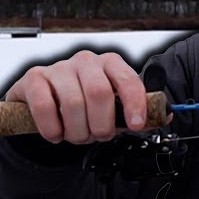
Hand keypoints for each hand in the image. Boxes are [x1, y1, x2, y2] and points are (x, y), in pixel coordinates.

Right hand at [3, 50, 153, 143]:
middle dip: (101, 124)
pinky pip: (44, 106)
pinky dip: (53, 129)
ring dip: (77, 131)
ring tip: (77, 136)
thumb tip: (165, 115)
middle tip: (99, 136)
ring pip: (72, 103)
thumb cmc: (84, 104)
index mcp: (110, 64)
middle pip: (99, 93)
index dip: (135, 104)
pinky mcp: (34, 79)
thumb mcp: (113, 109)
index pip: (128, 80)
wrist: (45, 104)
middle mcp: (85, 61)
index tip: (136, 125)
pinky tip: (56, 133)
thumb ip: (138, 113)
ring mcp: (58, 68)